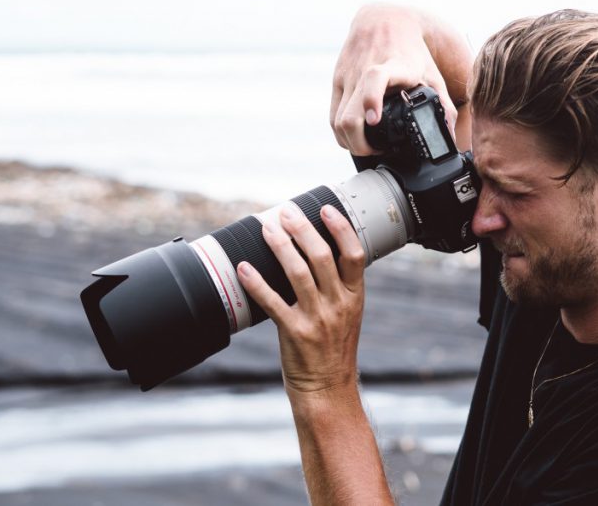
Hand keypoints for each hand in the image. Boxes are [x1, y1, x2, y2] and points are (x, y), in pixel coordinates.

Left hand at [237, 203, 366, 398]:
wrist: (327, 388)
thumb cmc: (335, 348)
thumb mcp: (349, 313)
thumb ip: (340, 285)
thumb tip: (321, 249)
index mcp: (354, 296)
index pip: (353, 254)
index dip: (340, 228)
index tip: (325, 209)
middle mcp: (338, 304)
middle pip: (321, 257)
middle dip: (302, 229)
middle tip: (287, 211)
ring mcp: (316, 318)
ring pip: (297, 274)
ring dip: (280, 247)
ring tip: (267, 228)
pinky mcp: (294, 333)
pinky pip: (272, 303)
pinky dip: (256, 283)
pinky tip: (244, 268)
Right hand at [331, 5, 461, 154]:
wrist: (384, 20)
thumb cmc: (411, 51)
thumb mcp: (432, 73)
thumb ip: (443, 103)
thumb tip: (449, 133)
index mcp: (392, 66)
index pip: (375, 78)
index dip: (371, 100)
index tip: (374, 120)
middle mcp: (365, 71)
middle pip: (349, 114)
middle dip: (360, 143)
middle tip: (377, 150)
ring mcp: (348, 76)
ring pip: (337, 121)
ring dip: (350, 141)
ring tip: (368, 145)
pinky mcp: (337, 80)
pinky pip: (332, 115)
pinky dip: (341, 132)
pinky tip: (355, 136)